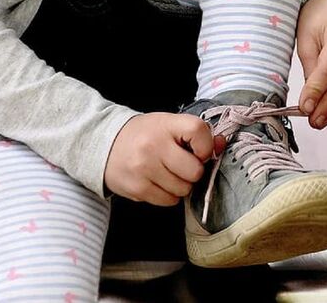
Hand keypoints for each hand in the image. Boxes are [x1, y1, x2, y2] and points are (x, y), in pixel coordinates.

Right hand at [105, 113, 226, 205]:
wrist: (104, 144)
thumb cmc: (144, 135)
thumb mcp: (168, 125)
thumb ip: (196, 134)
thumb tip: (221, 145)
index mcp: (164, 125)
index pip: (199, 131)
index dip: (206, 145)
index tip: (197, 150)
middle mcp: (153, 146)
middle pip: (195, 171)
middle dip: (192, 171)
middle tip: (180, 165)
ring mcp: (144, 169)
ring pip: (183, 190)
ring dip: (180, 185)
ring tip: (166, 172)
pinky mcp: (137, 189)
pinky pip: (169, 201)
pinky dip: (167, 195)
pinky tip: (156, 182)